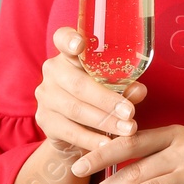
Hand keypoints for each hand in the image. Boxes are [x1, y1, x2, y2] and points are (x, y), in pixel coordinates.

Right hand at [34, 26, 148, 155]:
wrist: (72, 131)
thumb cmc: (96, 99)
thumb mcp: (112, 89)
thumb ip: (125, 87)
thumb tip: (139, 90)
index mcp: (68, 55)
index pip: (63, 38)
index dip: (69, 40)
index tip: (79, 44)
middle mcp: (52, 71)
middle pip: (78, 83)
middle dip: (107, 100)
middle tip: (130, 113)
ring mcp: (45, 96)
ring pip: (75, 109)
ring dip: (104, 121)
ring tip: (127, 130)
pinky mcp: (44, 120)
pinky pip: (69, 130)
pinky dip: (91, 139)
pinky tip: (107, 144)